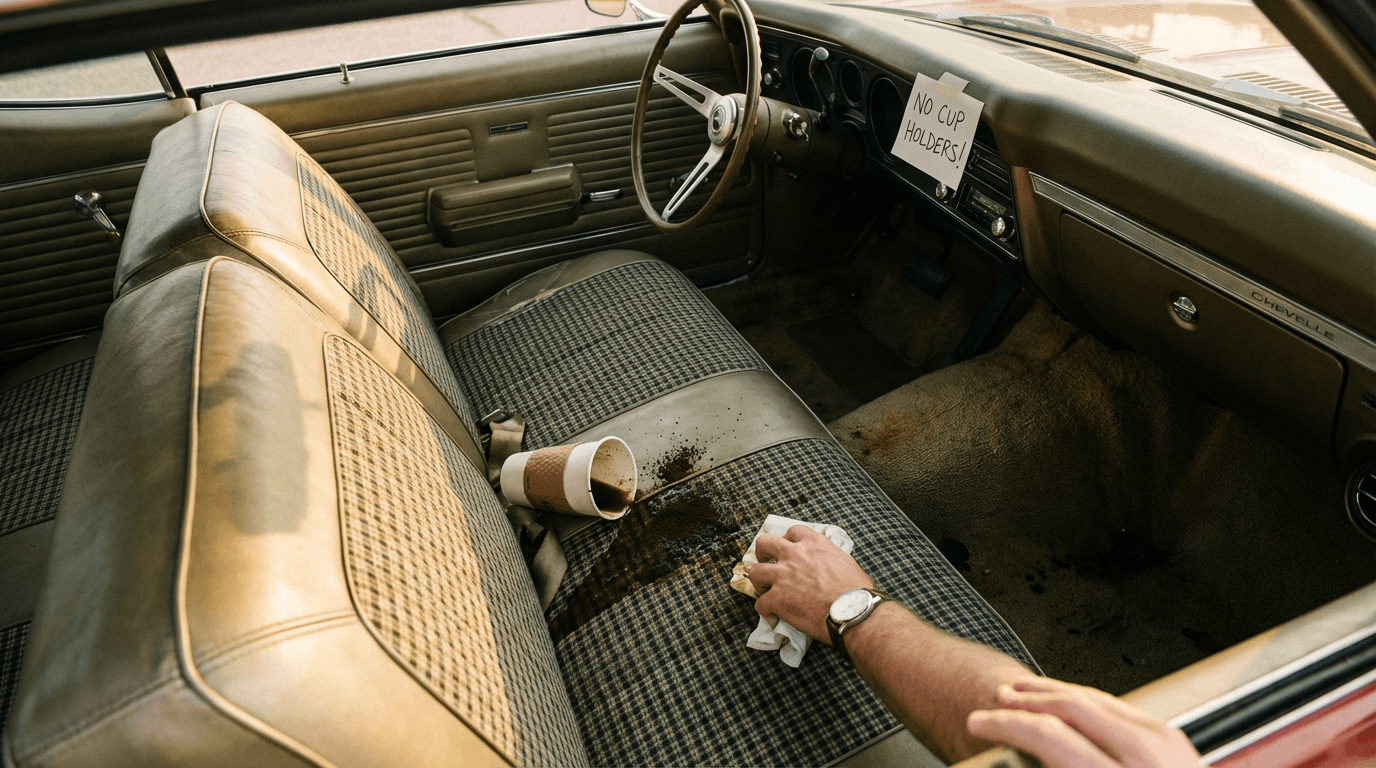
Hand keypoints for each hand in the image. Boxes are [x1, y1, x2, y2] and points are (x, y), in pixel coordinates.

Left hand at [746, 524, 874, 641]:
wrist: (853, 612)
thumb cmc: (858, 591)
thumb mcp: (845, 562)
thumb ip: (829, 557)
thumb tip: (828, 565)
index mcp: (814, 544)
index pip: (793, 531)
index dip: (788, 541)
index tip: (789, 551)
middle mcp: (794, 555)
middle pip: (765, 543)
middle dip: (763, 552)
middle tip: (767, 563)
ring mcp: (783, 576)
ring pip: (755, 572)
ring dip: (759, 582)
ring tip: (766, 591)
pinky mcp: (777, 599)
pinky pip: (760, 604)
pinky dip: (766, 610)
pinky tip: (774, 616)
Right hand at [966, 678, 1200, 767]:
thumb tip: (1019, 756)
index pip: (1050, 736)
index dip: (1007, 726)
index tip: (980, 723)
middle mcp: (1146, 762)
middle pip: (1072, 709)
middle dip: (1025, 701)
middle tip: (995, 703)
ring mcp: (1166, 747)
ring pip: (1097, 700)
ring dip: (1054, 693)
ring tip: (1023, 693)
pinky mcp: (1175, 741)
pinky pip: (1121, 707)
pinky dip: (1087, 701)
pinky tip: (1070, 702)